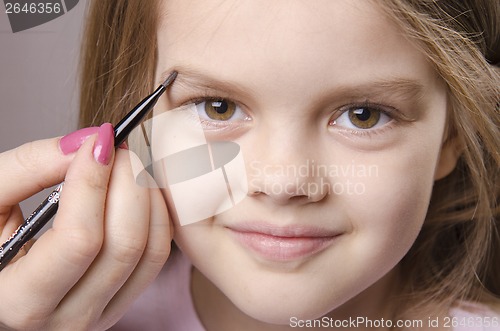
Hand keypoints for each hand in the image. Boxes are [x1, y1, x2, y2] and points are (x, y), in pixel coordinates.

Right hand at [0, 125, 171, 329]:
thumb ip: (28, 168)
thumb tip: (85, 144)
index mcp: (19, 301)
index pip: (79, 239)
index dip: (93, 182)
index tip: (99, 140)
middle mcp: (67, 319)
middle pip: (124, 244)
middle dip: (128, 182)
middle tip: (117, 147)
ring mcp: (100, 313)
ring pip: (149, 250)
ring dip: (147, 196)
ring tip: (128, 164)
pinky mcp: (121, 302)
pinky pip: (156, 257)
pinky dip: (156, 216)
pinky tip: (139, 190)